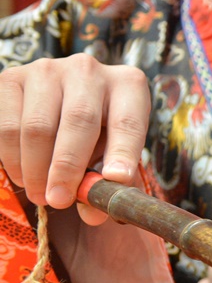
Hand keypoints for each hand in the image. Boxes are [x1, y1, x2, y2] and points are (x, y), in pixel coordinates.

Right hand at [0, 55, 149, 223]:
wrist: (61, 101)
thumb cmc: (98, 132)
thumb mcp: (112, 152)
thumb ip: (108, 180)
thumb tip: (92, 213)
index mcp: (128, 84)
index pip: (128, 121)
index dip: (123, 152)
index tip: (116, 180)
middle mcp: (89, 70)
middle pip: (79, 121)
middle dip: (68, 168)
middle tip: (59, 201)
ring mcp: (48, 69)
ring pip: (37, 127)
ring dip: (36, 169)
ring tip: (41, 195)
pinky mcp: (11, 78)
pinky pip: (5, 124)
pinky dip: (12, 158)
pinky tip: (22, 176)